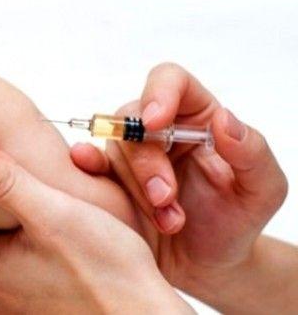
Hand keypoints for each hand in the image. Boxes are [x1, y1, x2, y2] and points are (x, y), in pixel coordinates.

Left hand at [0, 143, 191, 314]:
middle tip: (47, 200)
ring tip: (60, 223)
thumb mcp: (52, 212)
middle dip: (12, 211)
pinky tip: (65, 250)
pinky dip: (40, 256)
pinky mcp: (33, 311)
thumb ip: (5, 182)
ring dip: (28, 233)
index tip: (20, 178)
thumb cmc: (105, 269)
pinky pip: (26, 272)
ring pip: (9, 251)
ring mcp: (11, 305)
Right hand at [70, 63, 288, 305]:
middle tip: (166, 198)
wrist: (205, 268)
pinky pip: (90, 164)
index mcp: (197, 117)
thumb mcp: (262, 189)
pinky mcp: (110, 178)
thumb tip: (225, 118)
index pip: (171, 81)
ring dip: (136, 186)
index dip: (158, 93)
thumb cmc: (234, 221)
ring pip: (115, 147)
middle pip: (135, 117)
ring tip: (167, 221)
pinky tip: (87, 168)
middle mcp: (160, 129)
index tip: (155, 122)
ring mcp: (131, 154)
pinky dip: (87, 165)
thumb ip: (252, 152)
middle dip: (148, 161)